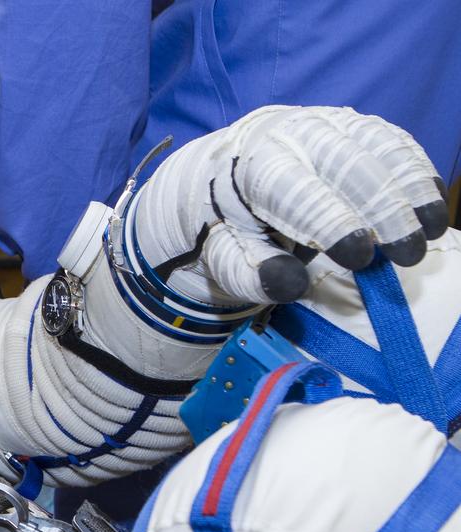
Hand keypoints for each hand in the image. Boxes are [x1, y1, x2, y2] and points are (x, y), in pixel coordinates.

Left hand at [132, 106, 450, 305]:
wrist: (223, 170)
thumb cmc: (229, 222)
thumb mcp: (227, 255)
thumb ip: (252, 273)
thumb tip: (290, 284)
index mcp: (252, 165)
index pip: (294, 190)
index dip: (330, 222)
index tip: (359, 256)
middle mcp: (291, 134)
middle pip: (346, 165)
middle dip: (382, 209)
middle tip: (408, 253)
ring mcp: (326, 123)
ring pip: (376, 147)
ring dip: (409, 187)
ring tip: (430, 229)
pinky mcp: (352, 123)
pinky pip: (391, 140)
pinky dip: (414, 169)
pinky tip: (430, 200)